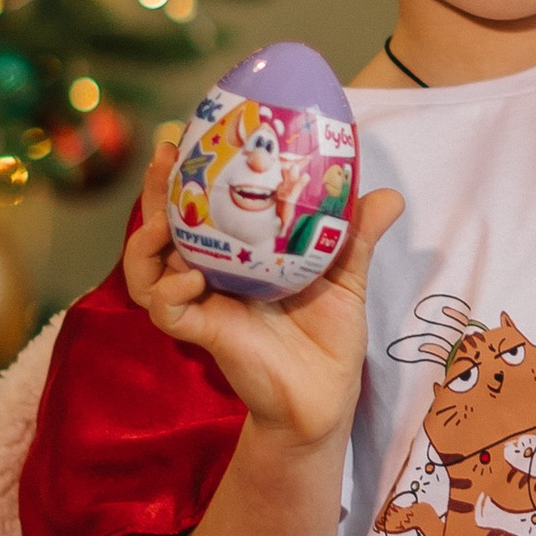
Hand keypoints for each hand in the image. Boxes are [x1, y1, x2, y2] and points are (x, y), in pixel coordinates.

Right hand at [123, 125, 402, 453]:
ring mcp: (202, 302)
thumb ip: (356, 236)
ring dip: (146, 240)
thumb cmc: (328, 337)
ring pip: (146, 268)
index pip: (200, 206)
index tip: (187, 137)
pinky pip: (166, 309)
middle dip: (156, 191)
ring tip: (163, 222)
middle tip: (163, 158)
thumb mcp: (344, 278)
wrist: (325, 398)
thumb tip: (389, 196)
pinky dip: (169, 291)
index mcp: (238, 253)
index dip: (186, 174)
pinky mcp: (202, 333)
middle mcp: (210, 273)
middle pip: (162, 227)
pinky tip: (190, 278)